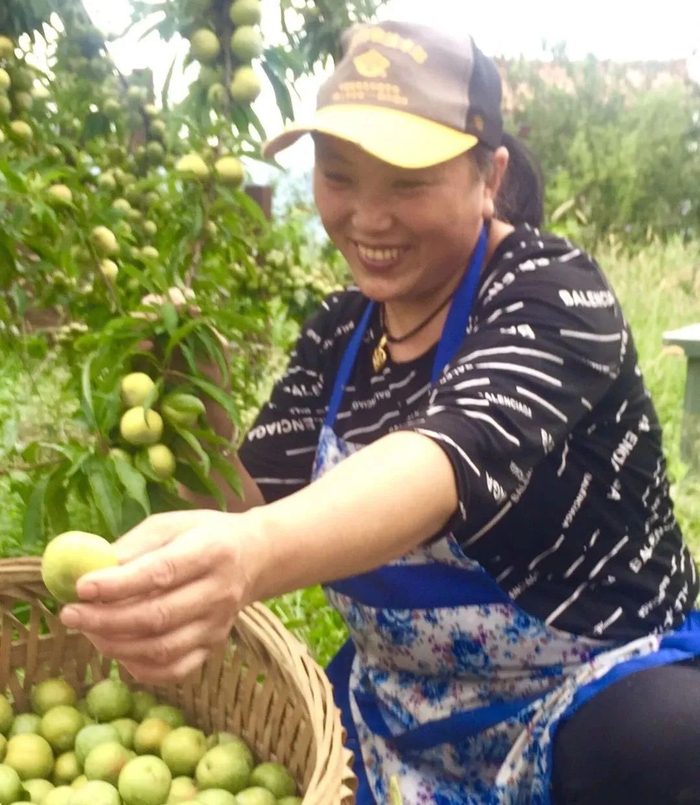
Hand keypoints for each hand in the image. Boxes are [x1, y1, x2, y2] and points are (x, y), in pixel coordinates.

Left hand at [59, 510, 265, 682]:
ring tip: (87, 629)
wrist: (254, 557)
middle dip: (106, 619)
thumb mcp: (171, 525)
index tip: (80, 587)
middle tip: (70, 614)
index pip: (161, 572)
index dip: (118, 584)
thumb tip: (87, 569)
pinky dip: (138, 666)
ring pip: (162, 648)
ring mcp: (218, 624)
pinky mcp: (213, 646)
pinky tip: (117, 648)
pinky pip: (173, 669)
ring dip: (115, 644)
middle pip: (158, 616)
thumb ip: (133, 546)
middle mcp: (219, 591)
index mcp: (210, 551)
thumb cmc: (204, 535)